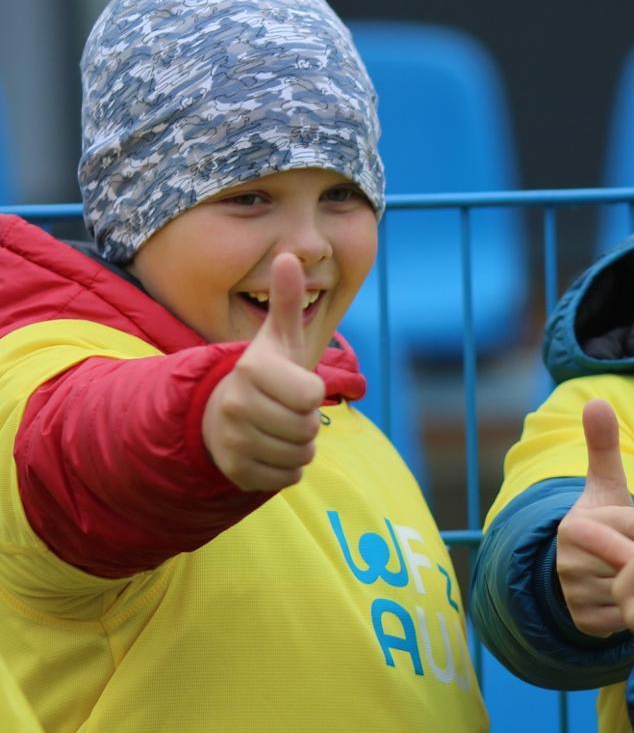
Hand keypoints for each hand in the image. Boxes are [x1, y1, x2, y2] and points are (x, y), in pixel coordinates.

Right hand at [202, 253, 325, 490]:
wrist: (222, 413)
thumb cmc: (264, 373)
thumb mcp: (278, 337)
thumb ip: (286, 300)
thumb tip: (289, 255)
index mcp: (252, 370)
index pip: (311, 396)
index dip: (312, 392)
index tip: (294, 385)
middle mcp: (236, 405)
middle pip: (307, 427)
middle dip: (306, 420)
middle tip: (286, 408)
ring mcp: (232, 440)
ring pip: (300, 454)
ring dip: (300, 444)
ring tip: (278, 427)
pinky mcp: (235, 471)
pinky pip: (288, 477)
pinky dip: (288, 468)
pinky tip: (271, 449)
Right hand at [553, 399, 633, 637]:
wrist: (585, 567)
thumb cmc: (603, 520)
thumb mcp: (607, 485)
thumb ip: (603, 444)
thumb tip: (597, 400)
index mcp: (571, 527)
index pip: (630, 524)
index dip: (633, 524)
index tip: (619, 525)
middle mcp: (566, 564)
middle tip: (626, 550)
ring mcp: (573, 596)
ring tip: (622, 571)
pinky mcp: (585, 623)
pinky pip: (629, 614)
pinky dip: (633, 604)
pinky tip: (623, 594)